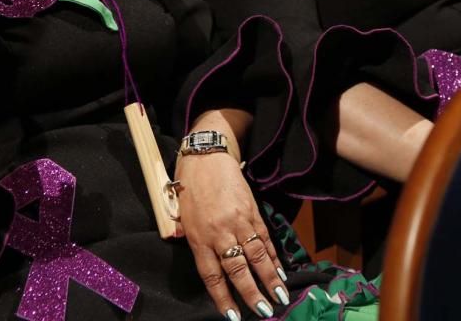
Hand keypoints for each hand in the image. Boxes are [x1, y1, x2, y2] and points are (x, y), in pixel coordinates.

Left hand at [175, 151, 287, 318]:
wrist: (207, 155)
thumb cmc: (189, 186)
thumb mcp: (179, 214)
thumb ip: (188, 238)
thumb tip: (195, 257)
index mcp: (199, 237)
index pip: (212, 276)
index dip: (223, 299)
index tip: (234, 317)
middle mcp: (220, 233)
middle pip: (238, 270)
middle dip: (252, 293)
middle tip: (265, 312)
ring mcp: (238, 222)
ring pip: (256, 256)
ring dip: (270, 278)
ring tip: (280, 297)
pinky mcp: (252, 211)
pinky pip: (264, 238)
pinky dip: (273, 256)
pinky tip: (281, 271)